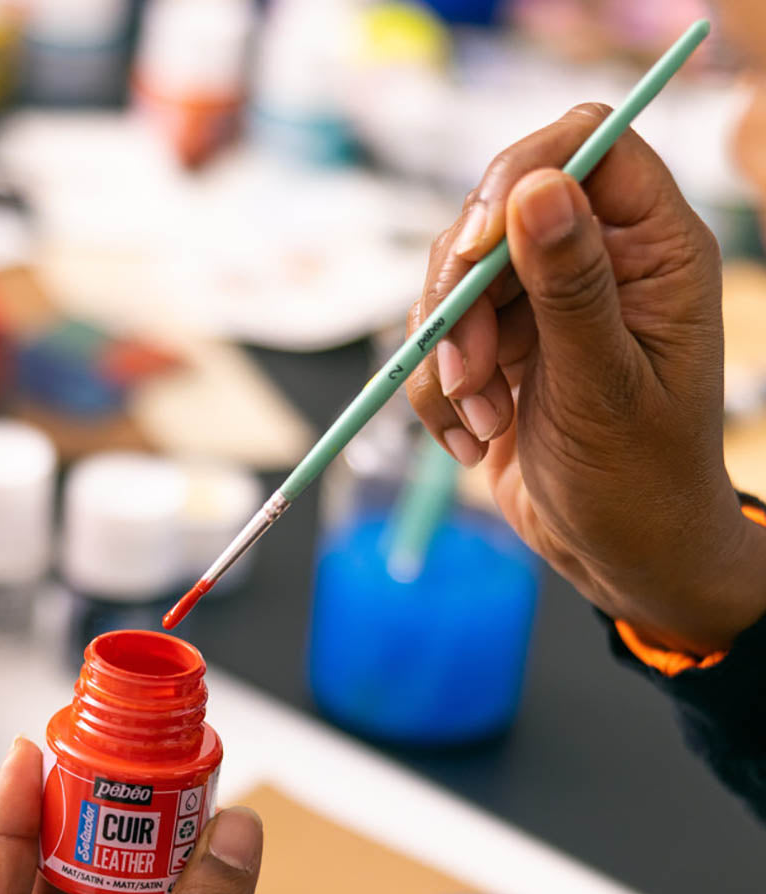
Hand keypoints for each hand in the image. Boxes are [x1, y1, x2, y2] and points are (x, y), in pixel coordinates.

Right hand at [407, 103, 765, 655]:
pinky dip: (436, 394)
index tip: (477, 246)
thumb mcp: (606, 386)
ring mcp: (541, 306)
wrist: (614, 553)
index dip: (522, 173)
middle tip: (470, 373)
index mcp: (653, 249)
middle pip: (496, 215)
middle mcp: (596, 261)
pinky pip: (435, 343)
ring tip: (481, 422)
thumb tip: (537, 187)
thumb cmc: (639, 480)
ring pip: (453, 283)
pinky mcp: (496, 349)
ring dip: (446, 358)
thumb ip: (572, 287)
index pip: (588, 144)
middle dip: (463, 300)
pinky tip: (471, 442)